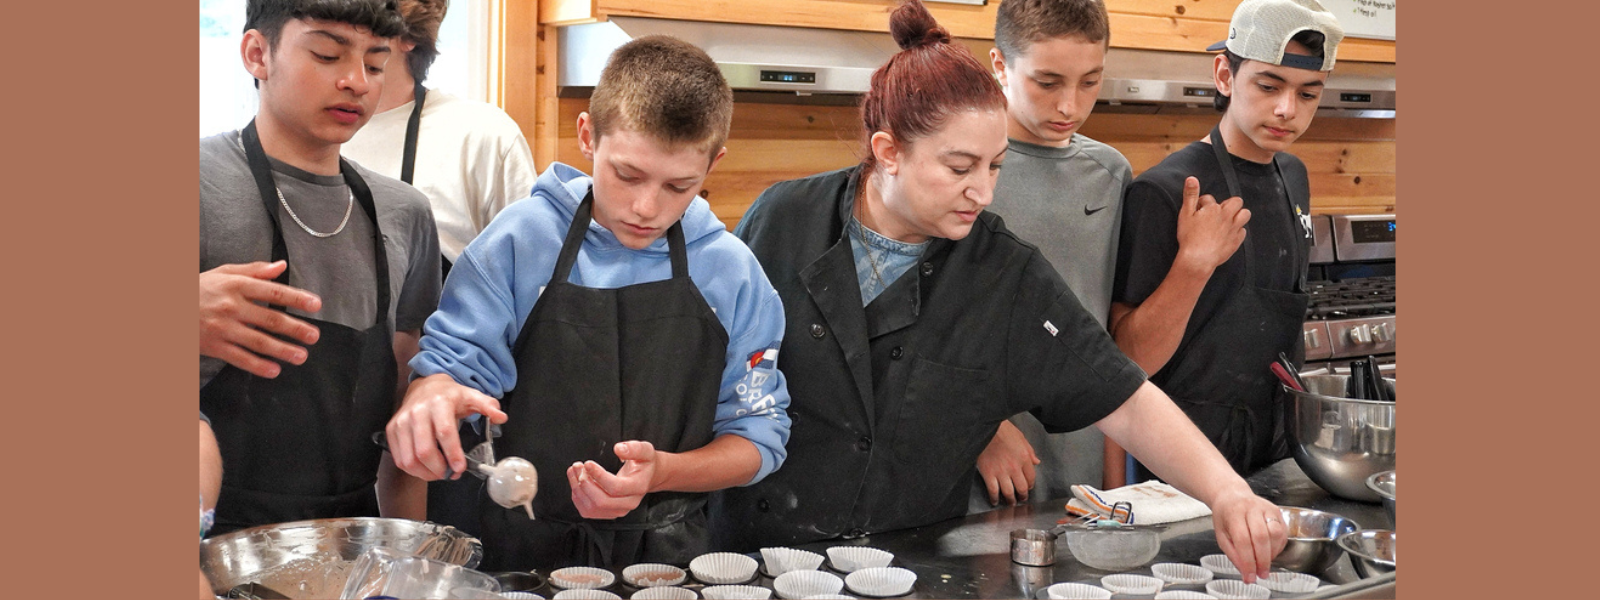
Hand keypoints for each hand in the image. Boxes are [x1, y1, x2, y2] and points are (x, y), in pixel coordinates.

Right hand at [199, 261, 321, 377]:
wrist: (164, 305)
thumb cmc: (199, 288)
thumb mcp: (224, 273)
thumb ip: (254, 270)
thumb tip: (281, 266)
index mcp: (237, 285)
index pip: (274, 292)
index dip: (297, 299)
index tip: (316, 305)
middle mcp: (231, 306)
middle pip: (271, 319)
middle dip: (296, 329)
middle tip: (315, 336)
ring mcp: (222, 328)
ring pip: (258, 342)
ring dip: (282, 350)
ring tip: (301, 356)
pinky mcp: (213, 346)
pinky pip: (240, 358)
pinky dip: (258, 366)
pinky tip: (274, 370)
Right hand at [386, 373, 506, 480]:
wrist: (425, 387)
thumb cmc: (450, 396)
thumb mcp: (472, 396)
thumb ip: (488, 406)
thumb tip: (501, 417)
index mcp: (439, 403)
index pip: (445, 433)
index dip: (452, 454)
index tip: (460, 469)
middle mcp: (417, 412)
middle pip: (424, 450)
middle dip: (438, 469)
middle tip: (450, 474)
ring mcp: (401, 422)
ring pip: (409, 458)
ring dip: (425, 473)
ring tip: (439, 473)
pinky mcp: (392, 430)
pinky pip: (399, 458)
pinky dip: (413, 470)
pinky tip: (426, 468)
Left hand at [568, 441, 658, 518]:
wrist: (647, 477)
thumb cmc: (644, 464)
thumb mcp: (645, 450)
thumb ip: (633, 448)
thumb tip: (619, 449)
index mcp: (638, 487)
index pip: (615, 487)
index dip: (598, 476)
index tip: (588, 463)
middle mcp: (629, 503)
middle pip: (601, 501)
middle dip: (585, 483)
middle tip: (578, 466)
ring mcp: (618, 510)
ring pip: (592, 507)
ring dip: (578, 489)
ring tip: (574, 471)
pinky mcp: (608, 513)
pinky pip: (588, 511)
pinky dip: (578, 497)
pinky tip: (576, 482)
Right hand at [976, 420, 1039, 505]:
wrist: (986, 427)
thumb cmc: (1003, 429)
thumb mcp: (1021, 438)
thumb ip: (1030, 452)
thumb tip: (1037, 461)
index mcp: (1024, 458)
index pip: (1031, 478)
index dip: (1030, 485)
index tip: (1028, 488)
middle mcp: (1014, 467)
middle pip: (1021, 488)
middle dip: (1022, 496)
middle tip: (1021, 499)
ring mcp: (1001, 471)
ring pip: (1008, 492)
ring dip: (1010, 500)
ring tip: (1010, 502)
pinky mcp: (988, 473)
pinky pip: (993, 490)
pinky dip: (994, 498)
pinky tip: (994, 501)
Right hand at [1174, 176, 1250, 273]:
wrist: (1198, 259)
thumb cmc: (1189, 237)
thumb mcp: (1185, 214)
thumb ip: (1190, 195)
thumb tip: (1191, 178)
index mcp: (1213, 208)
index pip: (1210, 199)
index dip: (1202, 204)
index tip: (1198, 211)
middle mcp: (1226, 216)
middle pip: (1236, 202)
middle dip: (1228, 204)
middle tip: (1218, 212)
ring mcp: (1233, 229)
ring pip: (1245, 214)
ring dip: (1238, 214)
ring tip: (1228, 219)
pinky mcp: (1236, 241)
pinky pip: (1243, 231)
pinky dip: (1237, 230)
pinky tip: (1229, 234)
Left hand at [1209, 487, 1287, 582]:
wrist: (1232, 495)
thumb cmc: (1225, 516)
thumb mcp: (1221, 535)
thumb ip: (1233, 554)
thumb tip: (1246, 573)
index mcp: (1234, 513)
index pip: (1243, 541)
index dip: (1248, 562)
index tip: (1249, 577)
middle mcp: (1252, 508)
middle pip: (1261, 537)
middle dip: (1263, 561)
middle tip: (1261, 574)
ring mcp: (1266, 508)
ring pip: (1276, 534)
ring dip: (1272, 554)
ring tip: (1264, 563)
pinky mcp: (1277, 511)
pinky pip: (1283, 532)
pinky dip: (1278, 547)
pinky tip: (1270, 552)